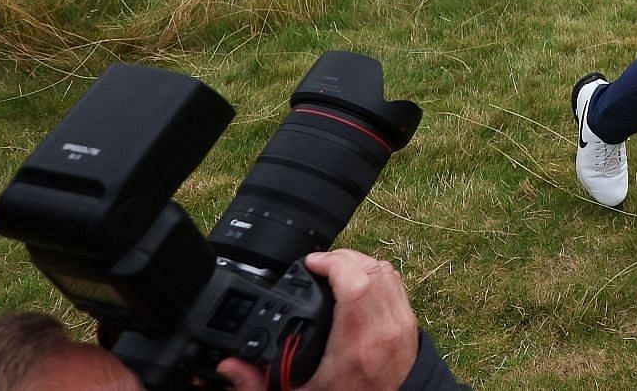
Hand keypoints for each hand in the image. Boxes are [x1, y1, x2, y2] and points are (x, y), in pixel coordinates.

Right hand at [215, 250, 418, 390]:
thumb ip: (259, 382)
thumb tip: (228, 366)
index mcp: (356, 346)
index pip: (356, 283)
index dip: (333, 262)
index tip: (311, 262)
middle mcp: (383, 329)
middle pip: (370, 269)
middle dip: (342, 258)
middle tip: (318, 265)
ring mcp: (400, 324)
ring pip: (385, 272)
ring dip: (360, 263)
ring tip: (334, 269)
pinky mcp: (408, 323)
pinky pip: (395, 283)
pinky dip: (376, 274)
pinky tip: (356, 280)